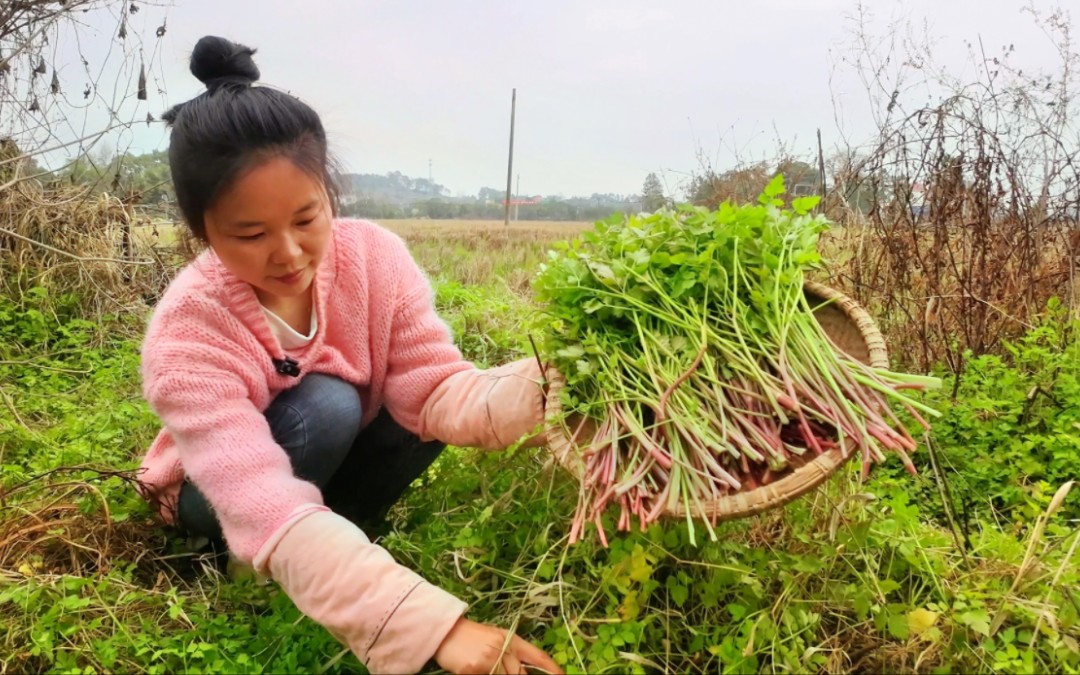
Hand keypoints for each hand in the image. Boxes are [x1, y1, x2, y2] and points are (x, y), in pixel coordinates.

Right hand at [434, 617, 563, 673]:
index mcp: (511, 639)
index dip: (552, 669)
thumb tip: (526, 670)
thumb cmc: (474, 636)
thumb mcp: (496, 638)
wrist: (446, 632)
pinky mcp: (473, 670)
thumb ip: (512, 653)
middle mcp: (502, 649)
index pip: (537, 656)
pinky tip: (482, 672)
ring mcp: (488, 660)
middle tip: (515, 674)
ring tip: (492, 668)